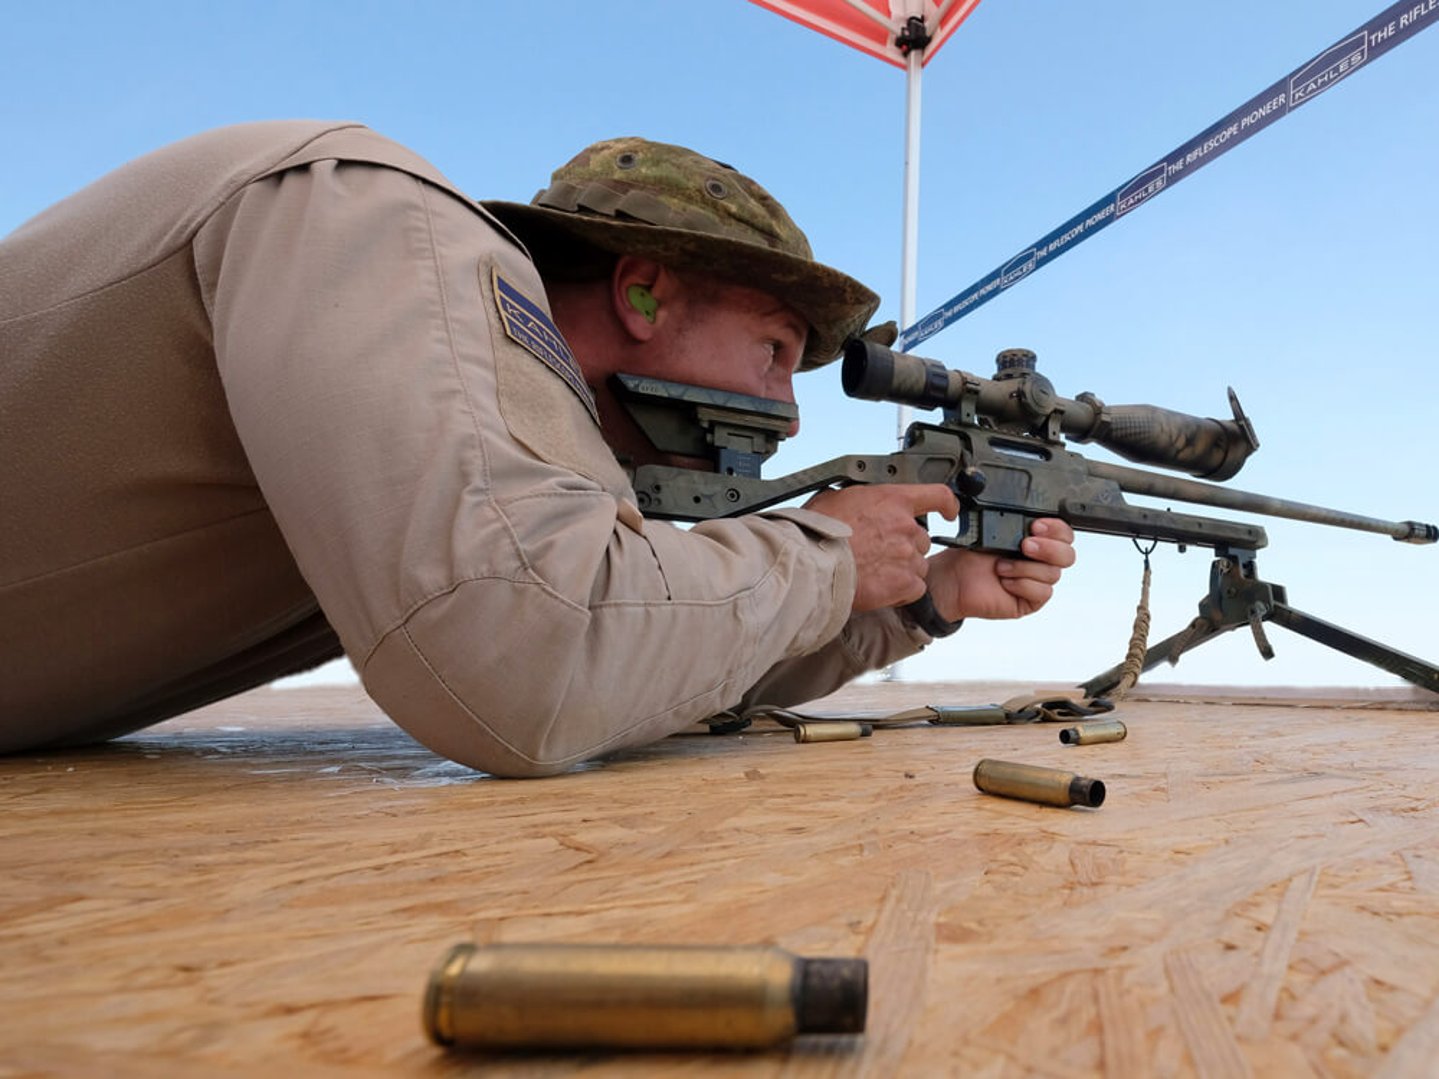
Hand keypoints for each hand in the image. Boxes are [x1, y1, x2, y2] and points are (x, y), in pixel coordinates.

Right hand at [803, 484, 958, 612]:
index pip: (937, 495)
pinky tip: (880, 589)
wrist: (812, 566)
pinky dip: (901, 591)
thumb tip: (848, 500)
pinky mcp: (905, 583)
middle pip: (921, 539)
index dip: (947, 504)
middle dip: (904, 547)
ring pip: (918, 565)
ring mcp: (908, 556)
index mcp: (892, 500)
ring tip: (873, 573)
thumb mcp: (833, 499)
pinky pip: (915, 588)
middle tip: (877, 554)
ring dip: (901, 570)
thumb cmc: (815, 533)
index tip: (950, 511)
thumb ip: (854, 498)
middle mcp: (906, 527)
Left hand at [924, 518, 1075, 621]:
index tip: (1037, 525)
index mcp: (1036, 540)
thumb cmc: (971, 556)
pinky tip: (1005, 582)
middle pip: (1068, 555)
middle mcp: (1040, 561)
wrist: (953, 579)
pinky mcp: (1030, 600)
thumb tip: (1032, 517)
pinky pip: (1042, 592)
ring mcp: (1036, 581)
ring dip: (1024, 568)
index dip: (1056, 529)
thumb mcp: (993, 531)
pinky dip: (1022, 584)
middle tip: (1025, 545)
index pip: (1064, 534)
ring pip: (1053, 574)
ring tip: (1001, 567)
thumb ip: (1016, 523)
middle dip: (1048, 548)